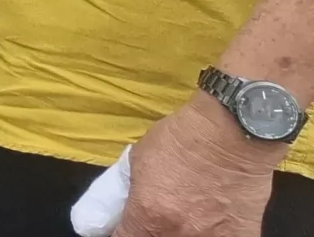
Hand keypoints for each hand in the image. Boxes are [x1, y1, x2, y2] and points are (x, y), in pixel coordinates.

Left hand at [119, 93, 284, 235]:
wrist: (233, 131)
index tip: (130, 227)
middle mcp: (178, 235)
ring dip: (186, 233)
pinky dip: (217, 234)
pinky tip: (216, 221)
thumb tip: (128, 207)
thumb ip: (134, 190)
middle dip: (154, 232)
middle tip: (160, 219)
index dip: (125, 232)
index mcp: (147, 216)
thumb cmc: (183, 138)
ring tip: (192, 216)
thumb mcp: (139, 160)